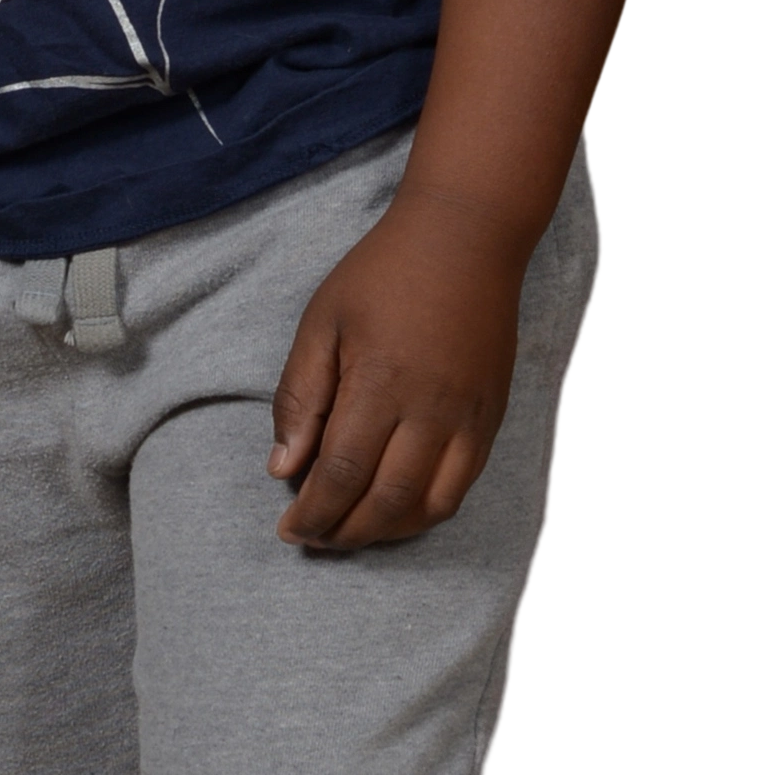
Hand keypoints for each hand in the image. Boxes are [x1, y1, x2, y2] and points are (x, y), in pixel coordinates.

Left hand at [267, 187, 530, 552]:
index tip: (288, 527)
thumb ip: (300, 395)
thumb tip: (282, 466)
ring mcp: (468, 417)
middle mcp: (430, 410)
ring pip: (427, 506)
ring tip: (350, 530)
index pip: (340, 473)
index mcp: (379, 382)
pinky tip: (397, 510)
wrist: (466, 237)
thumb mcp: (322, 320)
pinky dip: (426, 512)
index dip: (311, 511)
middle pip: (384, 501)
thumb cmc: (383, 272)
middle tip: (312, 537)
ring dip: (385, 532)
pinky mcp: (492, 417)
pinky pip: (461, 487)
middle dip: (342, 531)